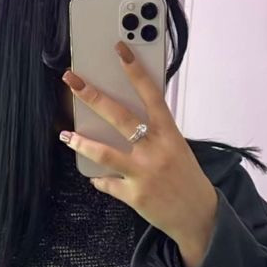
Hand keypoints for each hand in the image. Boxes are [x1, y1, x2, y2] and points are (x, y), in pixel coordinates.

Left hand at [60, 41, 218, 266]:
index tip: (121, 50)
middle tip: (72, 81)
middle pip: (119, 117)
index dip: (136, 71)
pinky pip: (107, 184)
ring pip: (105, 153)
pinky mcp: (134, 195)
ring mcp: (144, 173)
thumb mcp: (177, 149)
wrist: (199, 216)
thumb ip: (155, 134)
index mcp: (170, 134)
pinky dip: (100, 180)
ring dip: (82, 142)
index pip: (152, 95)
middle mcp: (156, 150)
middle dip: (93, 96)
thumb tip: (125, 122)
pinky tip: (95, 177)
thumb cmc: (186, 178)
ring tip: (67, 135)